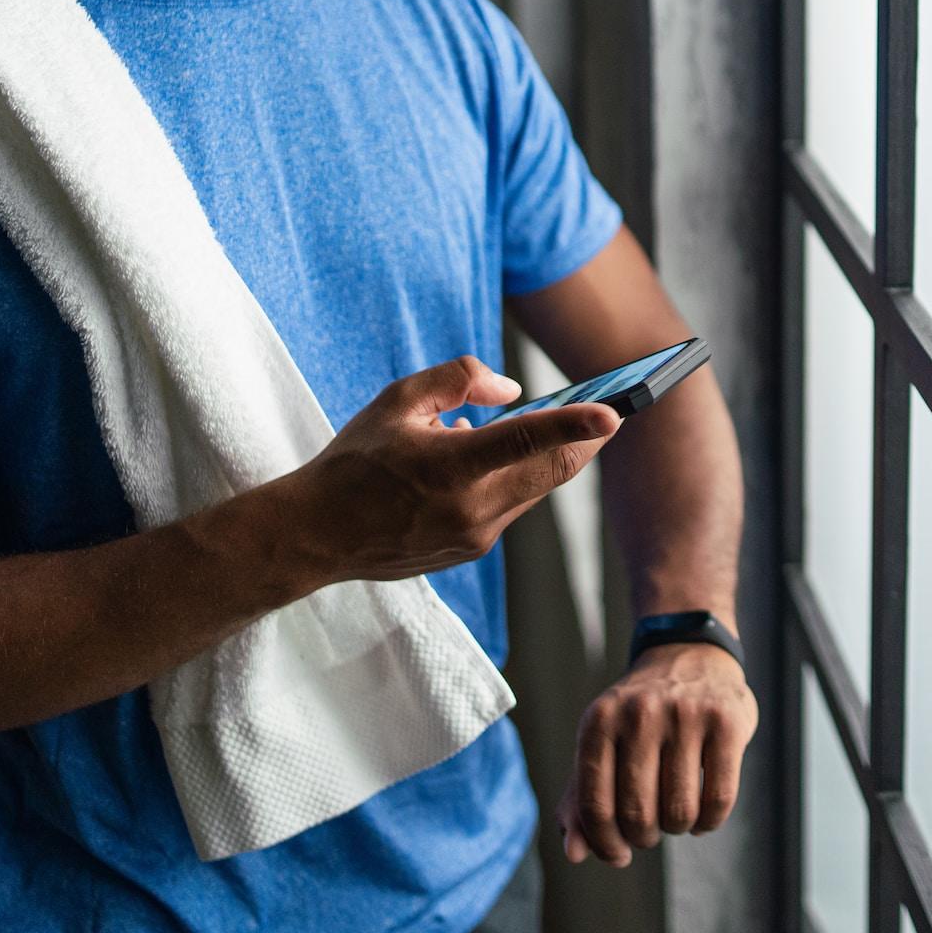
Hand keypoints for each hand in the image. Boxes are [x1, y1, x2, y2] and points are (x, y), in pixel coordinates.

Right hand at [286, 355, 620, 585]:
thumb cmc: (355, 461)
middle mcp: (470, 509)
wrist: (317, 535)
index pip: (525, 441)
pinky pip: (509, 507)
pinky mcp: (471, 551)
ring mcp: (474, 537)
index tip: (614, 413)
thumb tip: (510, 389)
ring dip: (544, 458)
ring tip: (535, 428)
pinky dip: (511, 480)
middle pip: (552, 472)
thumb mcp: (397, 400)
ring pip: (533, 489)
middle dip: (585, 440)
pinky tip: (483, 462)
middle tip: (609, 411)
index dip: (574, 425)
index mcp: (449, 467)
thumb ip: (457, 380)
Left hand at [560, 640, 758, 865]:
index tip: (619, 854)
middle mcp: (640, 713)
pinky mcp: (727, 721)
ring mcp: (686, 714)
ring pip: (680, 811)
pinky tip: (702, 816)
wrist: (689, 655)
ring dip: (678, 829)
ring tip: (676, 816)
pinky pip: (719, 800)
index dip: (605, 844)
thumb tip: (573, 854)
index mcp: (599, 720)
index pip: (595, 806)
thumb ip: (581, 798)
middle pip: (639, 814)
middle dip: (644, 837)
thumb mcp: (601, 743)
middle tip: (650, 830)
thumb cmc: (638, 715)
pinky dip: (709, 822)